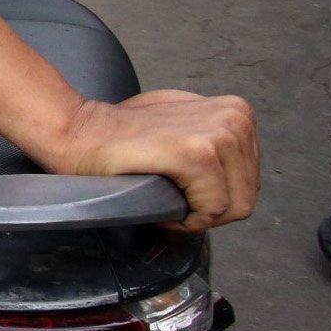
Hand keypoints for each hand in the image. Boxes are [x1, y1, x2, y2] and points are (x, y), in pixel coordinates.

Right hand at [47, 90, 259, 233]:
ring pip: (233, 206)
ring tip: (167, 197)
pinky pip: (211, 209)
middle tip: (172, 198)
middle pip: (247, 196)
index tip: (181, 189)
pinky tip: (161, 202)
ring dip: (197, 214)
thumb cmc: (123, 135)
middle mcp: (235, 119)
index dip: (215, 196)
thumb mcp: (183, 121)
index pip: (251, 180)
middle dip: (209, 209)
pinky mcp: (197, 153)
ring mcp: (218, 134)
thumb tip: (233, 170)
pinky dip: (186, 219)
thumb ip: (214, 136)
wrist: (79, 133)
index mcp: (237, 112)